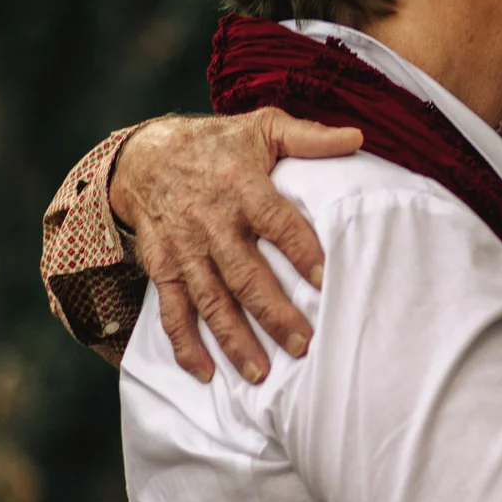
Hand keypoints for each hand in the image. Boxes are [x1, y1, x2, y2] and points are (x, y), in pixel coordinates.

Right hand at [112, 110, 362, 383]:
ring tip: (261, 374)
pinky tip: (206, 374)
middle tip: (303, 345)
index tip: (324, 278)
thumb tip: (359, 137)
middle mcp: (211, 223)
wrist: (143, 155)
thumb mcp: (262, 127)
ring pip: (211, 302)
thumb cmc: (217, 144)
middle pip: (245, 274)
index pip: (277, 222)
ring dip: (235, 340)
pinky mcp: (164, 269)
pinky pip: (171, 312)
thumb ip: (309, 137)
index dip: (300, 249)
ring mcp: (185, 251)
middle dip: (273, 313)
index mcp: (241, 187)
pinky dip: (185, 345)